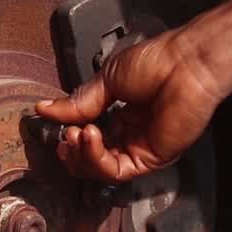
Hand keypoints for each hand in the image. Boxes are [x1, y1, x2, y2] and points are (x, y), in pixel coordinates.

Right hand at [35, 32, 223, 181]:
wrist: (185, 63)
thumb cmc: (158, 61)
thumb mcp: (107, 79)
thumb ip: (78, 102)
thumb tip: (45, 110)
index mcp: (122, 113)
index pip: (88, 137)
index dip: (70, 135)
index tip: (56, 125)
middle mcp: (131, 134)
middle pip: (91, 160)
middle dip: (72, 151)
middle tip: (64, 136)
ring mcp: (140, 148)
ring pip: (100, 170)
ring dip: (81, 155)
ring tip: (75, 134)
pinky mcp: (150, 159)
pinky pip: (115, 170)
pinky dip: (96, 158)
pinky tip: (89, 136)